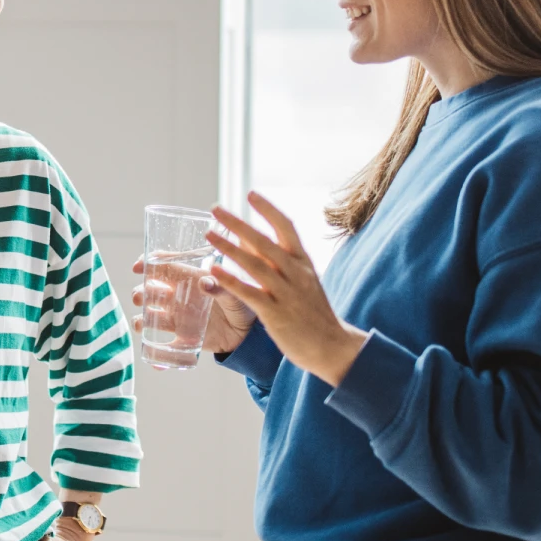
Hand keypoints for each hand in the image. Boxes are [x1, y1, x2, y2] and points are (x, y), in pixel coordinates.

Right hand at [131, 253, 255, 353]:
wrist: (249, 333)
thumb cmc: (242, 304)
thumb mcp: (234, 293)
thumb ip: (221, 287)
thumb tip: (204, 283)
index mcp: (188, 280)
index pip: (163, 267)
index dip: (147, 264)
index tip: (136, 267)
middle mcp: (178, 298)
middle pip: (149, 292)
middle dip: (139, 293)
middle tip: (139, 297)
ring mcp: (178, 319)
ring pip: (150, 317)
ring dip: (140, 320)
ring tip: (141, 324)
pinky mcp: (183, 339)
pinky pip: (165, 348)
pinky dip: (157, 354)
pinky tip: (154, 360)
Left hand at [206, 195, 367, 386]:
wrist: (333, 347)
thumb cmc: (313, 313)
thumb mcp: (301, 280)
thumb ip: (276, 261)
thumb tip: (247, 239)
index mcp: (303, 262)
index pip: (286, 227)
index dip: (268, 209)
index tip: (250, 194)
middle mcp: (295, 273)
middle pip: (264, 241)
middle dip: (238, 223)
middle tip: (215, 208)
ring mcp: (286, 293)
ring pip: (254, 264)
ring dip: (228, 247)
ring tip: (208, 235)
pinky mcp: (275, 314)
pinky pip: (249, 293)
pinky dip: (231, 281)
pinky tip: (213, 271)